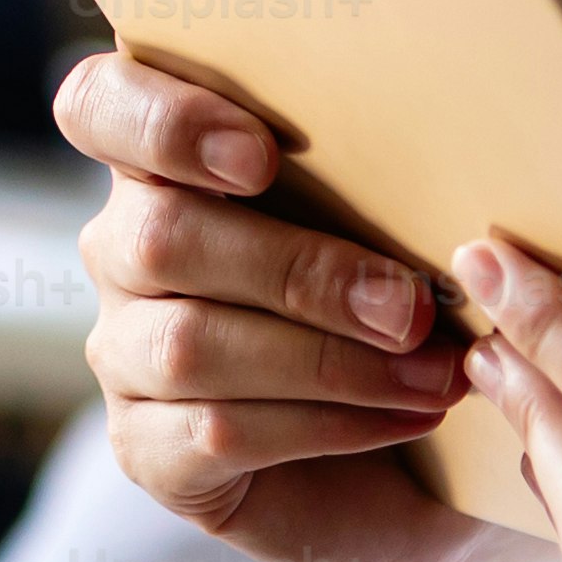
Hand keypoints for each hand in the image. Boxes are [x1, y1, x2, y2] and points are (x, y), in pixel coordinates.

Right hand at [54, 52, 532, 561]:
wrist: (424, 457)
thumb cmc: (407, 306)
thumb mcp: (402, 224)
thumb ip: (389, 173)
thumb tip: (463, 141)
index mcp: (167, 160)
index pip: (99, 104)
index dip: (159, 118)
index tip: (259, 155)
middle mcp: (126, 248)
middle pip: (157, 235)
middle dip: (296, 269)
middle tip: (407, 304)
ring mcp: (125, 353)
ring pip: (187, 345)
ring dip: (327, 360)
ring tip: (433, 376)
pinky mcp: (148, 448)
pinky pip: (215, 431)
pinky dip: (325, 424)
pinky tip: (404, 418)